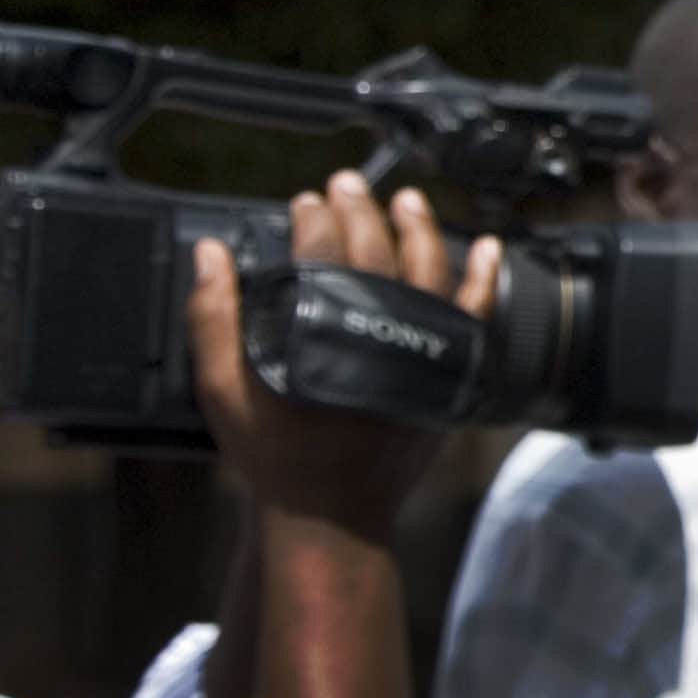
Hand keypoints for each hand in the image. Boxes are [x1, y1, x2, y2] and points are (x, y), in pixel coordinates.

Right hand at [187, 171, 496, 541]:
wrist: (332, 512)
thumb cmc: (276, 455)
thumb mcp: (224, 391)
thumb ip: (213, 318)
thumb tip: (209, 254)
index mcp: (320, 335)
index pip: (322, 255)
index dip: (315, 220)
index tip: (307, 201)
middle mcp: (377, 336)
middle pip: (376, 253)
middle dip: (361, 210)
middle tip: (346, 185)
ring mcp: (420, 354)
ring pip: (430, 272)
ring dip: (420, 228)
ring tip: (407, 201)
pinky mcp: (449, 374)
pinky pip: (475, 314)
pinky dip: (484, 278)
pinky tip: (488, 247)